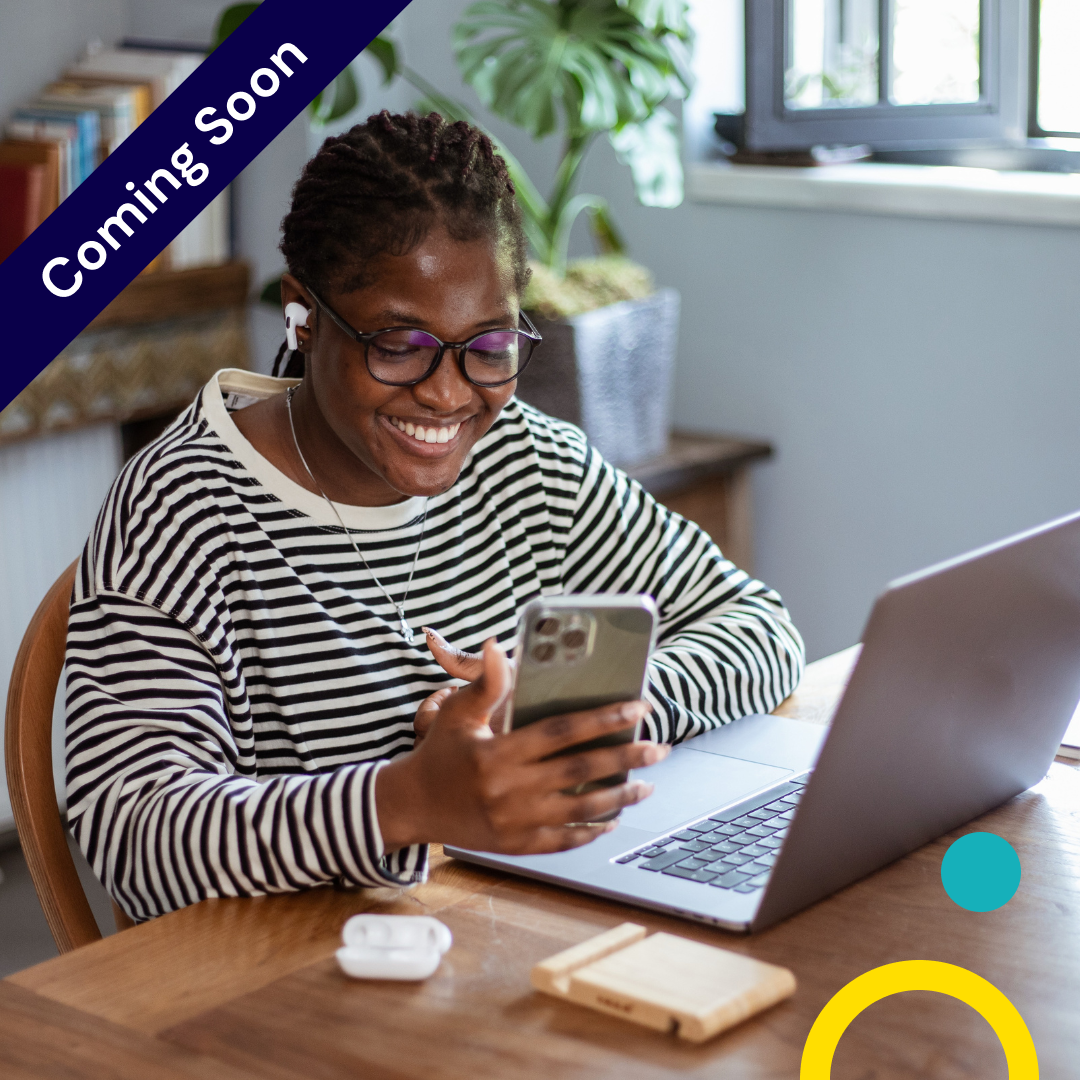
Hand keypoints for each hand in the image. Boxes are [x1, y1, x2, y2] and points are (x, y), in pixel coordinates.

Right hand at [378, 638, 667, 854]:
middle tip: (658, 748)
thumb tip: (494, 644)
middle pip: (581, 770)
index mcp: (499, 752)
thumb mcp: (457, 713)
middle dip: (626, 757)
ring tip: (647, 785)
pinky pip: (564, 840)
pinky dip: (591, 830)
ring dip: (619, 796)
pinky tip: (613, 818)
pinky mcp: (517, 845)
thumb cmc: (439, 753)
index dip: (604, 718)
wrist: (412, 806)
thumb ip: (485, 684)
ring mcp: (516, 821)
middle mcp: (511, 788)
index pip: (562, 731)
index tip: (637, 707)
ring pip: (581, 809)